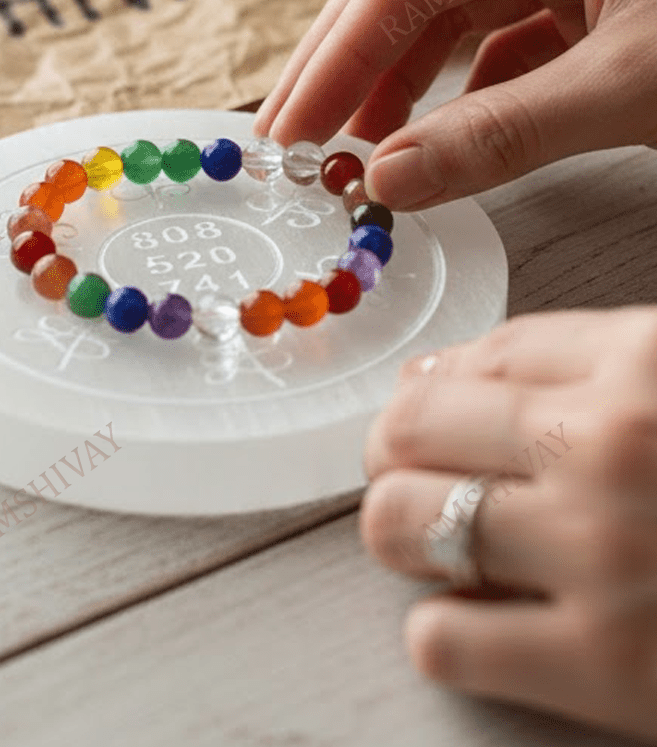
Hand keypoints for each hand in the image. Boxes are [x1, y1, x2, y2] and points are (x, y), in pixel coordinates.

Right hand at [253, 0, 656, 209]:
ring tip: (358, 141)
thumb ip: (503, 135)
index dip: (338, 56)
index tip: (293, 127)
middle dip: (348, 61)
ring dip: (398, 77)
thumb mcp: (633, 87)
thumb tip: (388, 179)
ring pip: (451, 10)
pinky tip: (437, 128)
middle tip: (293, 132)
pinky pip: (501, 36)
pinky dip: (462, 88)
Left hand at [361, 307, 656, 740]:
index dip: (435, 387)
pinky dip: (446, 633)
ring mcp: (602, 556)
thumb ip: (588, 362)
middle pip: (411, 427)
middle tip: (415, 474)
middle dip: (397, 452)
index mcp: (646, 362)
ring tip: (436, 543)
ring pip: (399, 521)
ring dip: (403, 532)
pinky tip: (484, 624)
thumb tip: (443, 374)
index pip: (476, 357)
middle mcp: (609, 445)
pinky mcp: (610, 671)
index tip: (430, 412)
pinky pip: (444, 640)